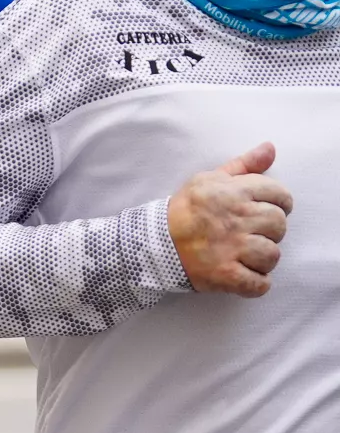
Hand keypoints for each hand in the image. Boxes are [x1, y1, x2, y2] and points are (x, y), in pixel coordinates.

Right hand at [169, 142, 293, 297]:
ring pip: (272, 255)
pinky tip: (245, 276)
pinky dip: (256, 284)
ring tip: (247, 256)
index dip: (278, 204)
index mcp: (235, 193)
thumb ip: (243, 165)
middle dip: (270, 231)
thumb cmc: (183, 210)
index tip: (264, 211)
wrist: (151, 242)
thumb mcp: (209, 179)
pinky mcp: (225, 275)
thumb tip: (271, 148)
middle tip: (252, 233)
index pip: (280, 195)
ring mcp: (231, 249)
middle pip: (279, 225)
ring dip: (263, 259)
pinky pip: (258, 284)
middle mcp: (237, 219)